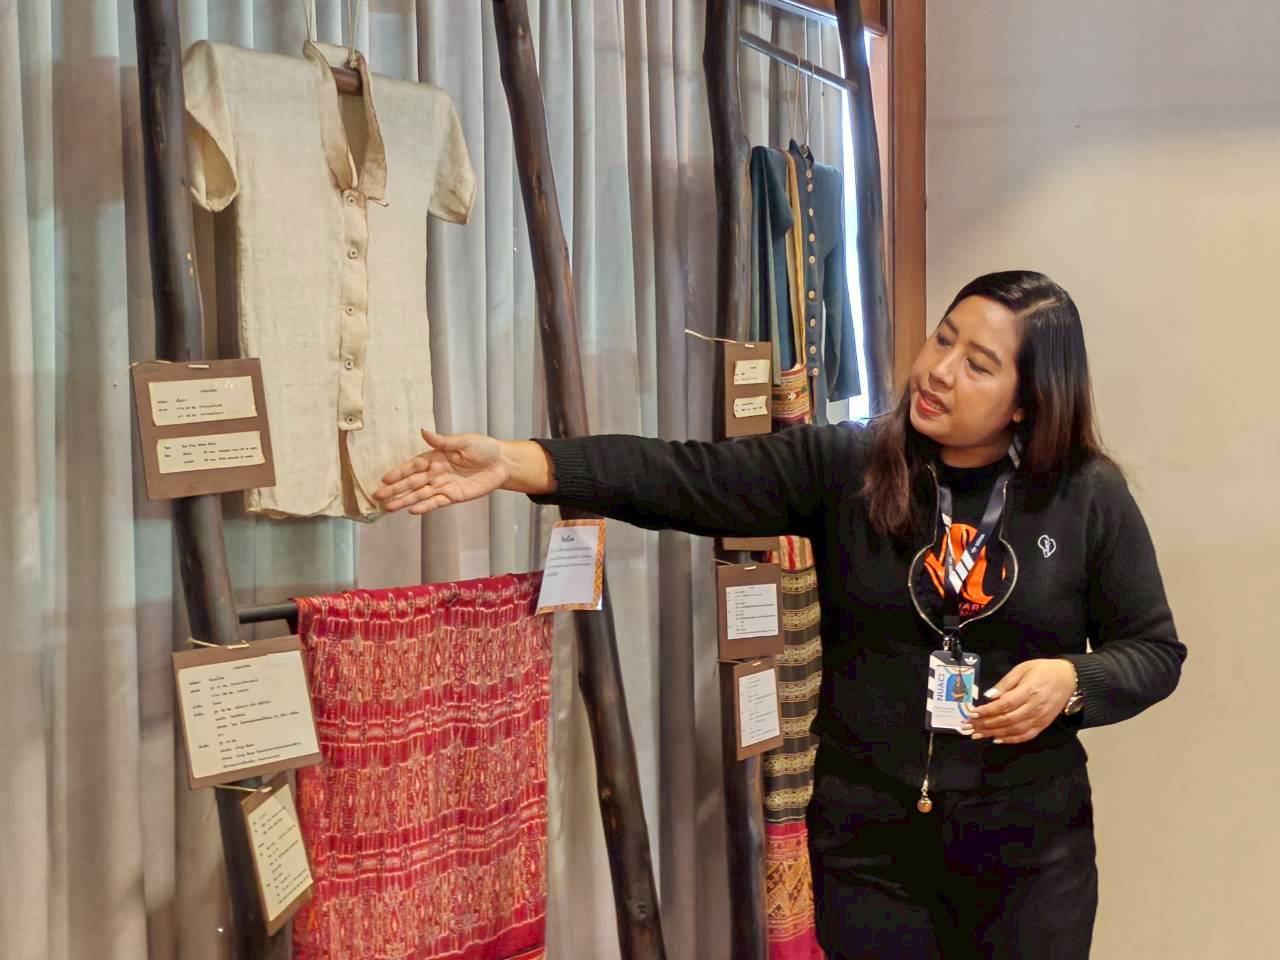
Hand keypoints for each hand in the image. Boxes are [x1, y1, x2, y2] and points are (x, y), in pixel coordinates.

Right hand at [374, 429, 508, 514]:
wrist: (503, 464)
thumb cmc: (484, 448)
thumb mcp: (465, 441)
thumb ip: (443, 441)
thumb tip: (423, 431)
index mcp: (436, 457)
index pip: (413, 466)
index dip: (399, 472)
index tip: (385, 478)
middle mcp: (436, 472)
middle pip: (412, 482)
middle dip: (395, 489)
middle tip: (378, 496)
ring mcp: (443, 485)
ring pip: (420, 494)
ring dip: (404, 500)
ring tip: (388, 508)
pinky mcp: (453, 496)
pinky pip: (436, 502)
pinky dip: (424, 507)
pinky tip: (412, 511)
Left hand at [967, 659, 1076, 744]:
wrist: (1070, 679)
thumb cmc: (1044, 670)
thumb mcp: (1023, 669)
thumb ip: (1005, 683)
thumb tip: (989, 696)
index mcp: (1028, 691)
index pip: (1004, 705)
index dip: (987, 711)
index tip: (972, 713)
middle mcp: (1034, 707)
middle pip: (1006, 720)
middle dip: (986, 724)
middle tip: (969, 726)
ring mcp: (1039, 718)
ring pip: (1014, 730)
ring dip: (994, 734)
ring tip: (978, 734)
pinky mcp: (1043, 725)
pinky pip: (1026, 736)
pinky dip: (1011, 740)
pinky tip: (998, 739)